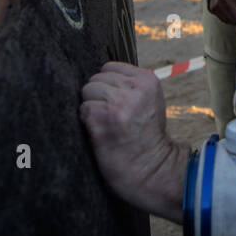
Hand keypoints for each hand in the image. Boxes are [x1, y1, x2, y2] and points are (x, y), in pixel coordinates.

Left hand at [80, 62, 187, 221]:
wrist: (153, 169)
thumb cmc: (146, 136)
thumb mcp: (149, 102)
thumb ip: (130, 85)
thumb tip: (100, 75)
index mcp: (147, 80)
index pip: (109, 67)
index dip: (108, 85)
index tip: (117, 103)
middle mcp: (134, 89)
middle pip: (95, 78)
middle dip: (98, 96)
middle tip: (112, 117)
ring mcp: (118, 103)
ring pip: (86, 91)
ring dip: (91, 108)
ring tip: (106, 124)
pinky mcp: (103, 119)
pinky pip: (83, 109)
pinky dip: (87, 121)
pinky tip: (101, 132)